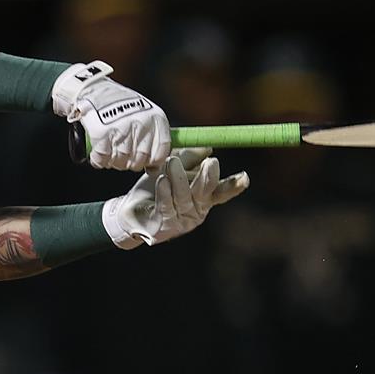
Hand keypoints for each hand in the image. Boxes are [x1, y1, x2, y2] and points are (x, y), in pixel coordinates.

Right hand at [52, 60, 170, 170]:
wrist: (95, 89)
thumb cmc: (120, 104)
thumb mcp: (144, 114)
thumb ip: (152, 139)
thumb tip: (154, 168)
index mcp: (155, 118)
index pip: (160, 152)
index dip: (151, 162)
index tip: (144, 162)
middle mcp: (141, 122)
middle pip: (139, 160)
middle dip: (129, 163)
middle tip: (122, 155)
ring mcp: (122, 127)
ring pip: (121, 161)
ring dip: (113, 161)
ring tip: (110, 151)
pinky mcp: (102, 132)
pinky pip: (103, 158)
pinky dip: (99, 160)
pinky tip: (99, 154)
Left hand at [103, 149, 248, 248]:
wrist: (130, 212)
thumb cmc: (154, 191)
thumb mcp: (172, 170)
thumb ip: (188, 159)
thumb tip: (208, 147)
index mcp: (202, 200)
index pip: (220, 192)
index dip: (233, 186)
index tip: (245, 177)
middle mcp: (195, 212)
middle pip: (205, 193)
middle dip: (208, 178)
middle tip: (211, 162)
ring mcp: (180, 222)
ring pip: (183, 197)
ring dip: (178, 178)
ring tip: (172, 162)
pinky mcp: (163, 227)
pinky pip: (165, 205)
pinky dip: (164, 191)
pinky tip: (162, 180)